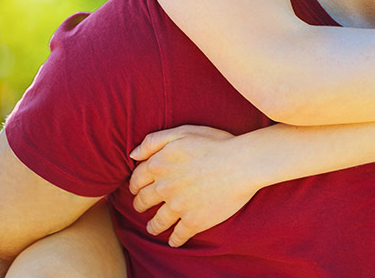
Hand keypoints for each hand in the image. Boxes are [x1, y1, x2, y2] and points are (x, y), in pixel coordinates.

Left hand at [126, 125, 262, 246]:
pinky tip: (174, 242)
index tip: (136, 190)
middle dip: (140, 205)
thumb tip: (133, 154)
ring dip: (153, 226)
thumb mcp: (181, 132)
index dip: (134, 185)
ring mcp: (178, 206)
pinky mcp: (194, 221)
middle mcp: (164, 188)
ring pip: (158, 221)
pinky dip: (175, 240)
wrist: (242, 164)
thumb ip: (153, 141)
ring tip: (152, 228)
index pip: (137, 179)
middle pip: (144, 201)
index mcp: (158, 165)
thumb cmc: (215, 143)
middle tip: (141, 208)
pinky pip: (179, 235)